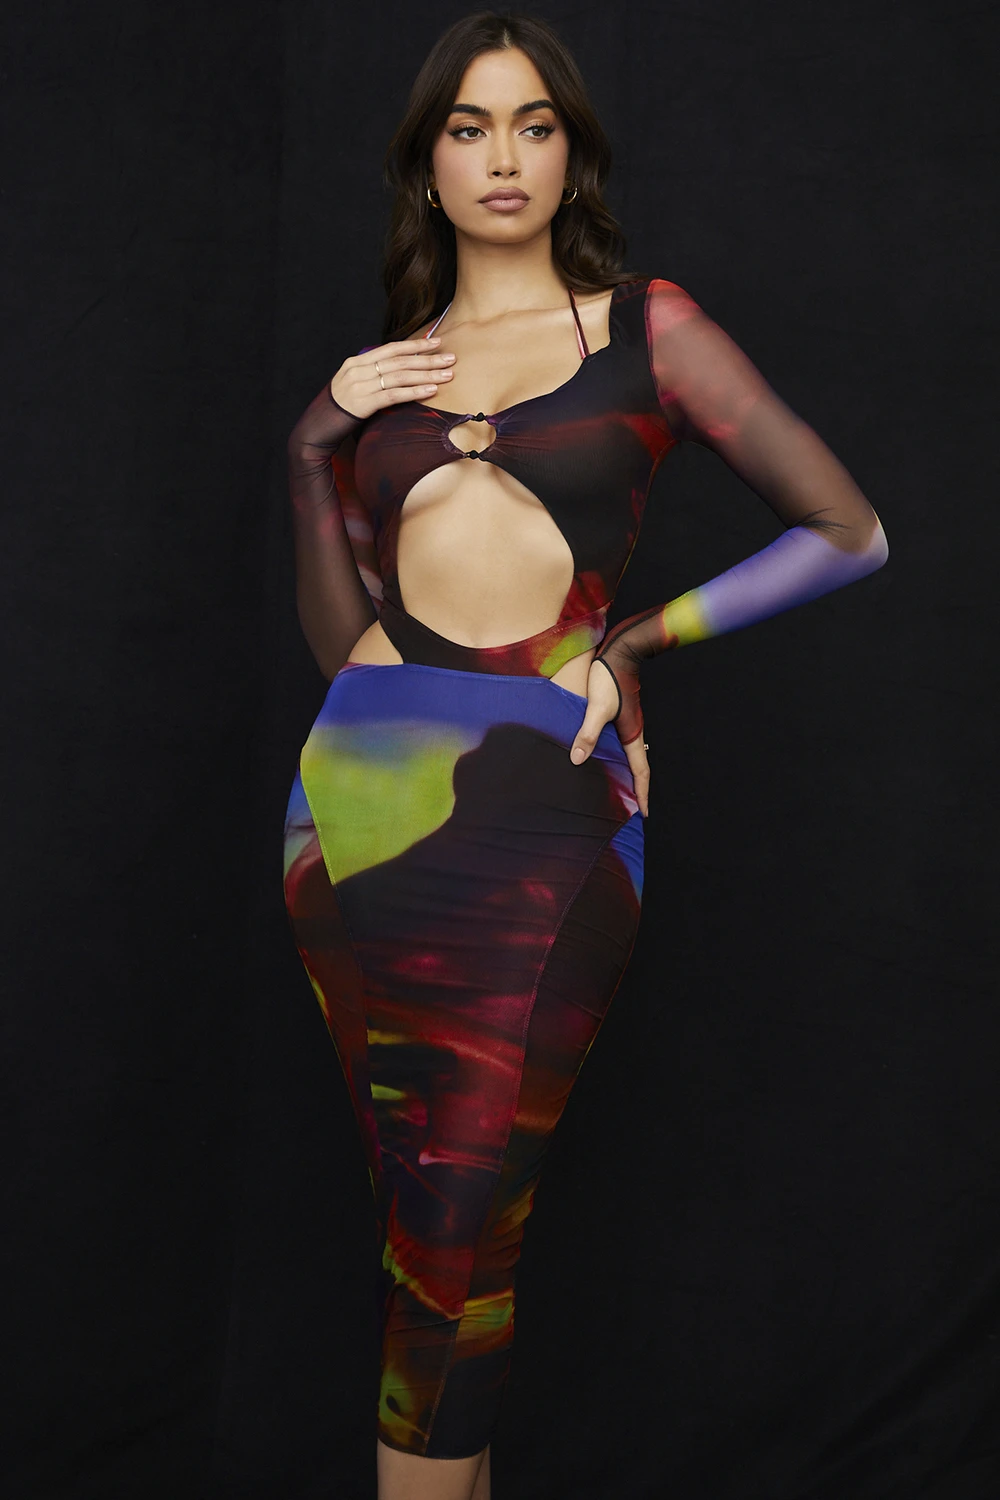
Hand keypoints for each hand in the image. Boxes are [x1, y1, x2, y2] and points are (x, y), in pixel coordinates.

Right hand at [330, 336, 455, 420]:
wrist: (317, 428)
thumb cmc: (339, 409)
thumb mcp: (353, 386)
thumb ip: (371, 377)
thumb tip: (396, 373)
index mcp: (356, 362)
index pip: (391, 348)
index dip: (415, 345)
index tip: (437, 342)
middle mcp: (358, 370)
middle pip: (399, 360)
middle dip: (428, 359)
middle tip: (451, 358)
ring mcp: (359, 386)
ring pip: (399, 376)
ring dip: (426, 375)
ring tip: (447, 375)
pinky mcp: (363, 404)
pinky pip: (393, 395)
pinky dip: (414, 392)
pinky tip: (430, 391)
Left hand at [568, 658, 649, 816]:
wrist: (619, 652)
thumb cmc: (610, 678)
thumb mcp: (597, 707)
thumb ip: (587, 734)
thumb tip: (577, 760)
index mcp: (631, 734)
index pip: (640, 771)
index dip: (642, 793)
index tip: (644, 813)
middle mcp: (632, 731)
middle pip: (636, 767)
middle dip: (636, 788)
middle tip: (633, 808)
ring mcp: (626, 724)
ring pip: (627, 756)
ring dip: (626, 773)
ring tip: (619, 789)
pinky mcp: (618, 715)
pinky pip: (618, 744)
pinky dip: (615, 757)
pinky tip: (603, 759)